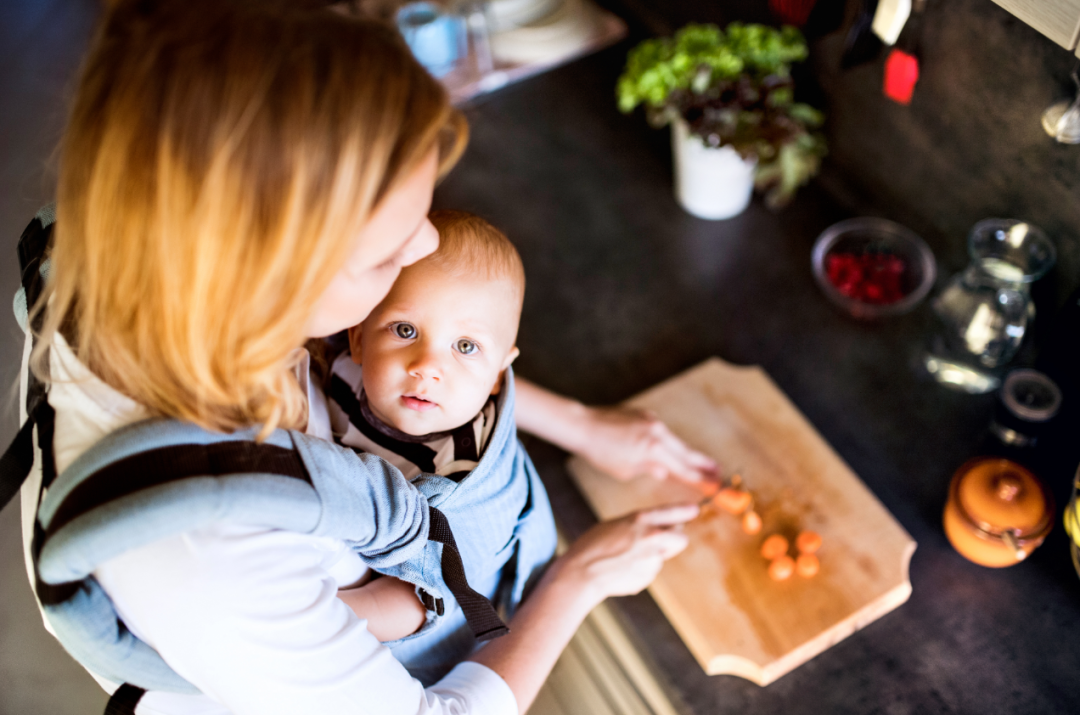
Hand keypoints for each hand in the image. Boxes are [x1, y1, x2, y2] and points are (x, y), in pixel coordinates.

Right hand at [554, 504, 698, 605]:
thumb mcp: (615, 525)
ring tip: (625, 558)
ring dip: (651, 556)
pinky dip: (640, 570)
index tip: (694, 509)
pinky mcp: (648, 577)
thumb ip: (638, 525)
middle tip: (663, 539)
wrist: (582, 573)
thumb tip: (655, 530)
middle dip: (676, 538)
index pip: (672, 512)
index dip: (685, 511)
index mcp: (640, 519)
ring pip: (661, 556)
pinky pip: (649, 571)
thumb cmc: (592, 546)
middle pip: (681, 538)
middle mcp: (651, 537)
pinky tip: (621, 569)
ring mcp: (652, 559)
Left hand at [577, 406, 717, 485]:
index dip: (701, 478)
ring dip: (685, 453)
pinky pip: (661, 432)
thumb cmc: (600, 452)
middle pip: (686, 452)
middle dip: (703, 463)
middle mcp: (658, 433)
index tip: (716, 484)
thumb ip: (650, 469)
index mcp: (654, 450)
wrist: (584, 425)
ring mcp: (652, 421)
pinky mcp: (645, 414)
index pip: (684, 468)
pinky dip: (666, 442)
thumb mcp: (626, 470)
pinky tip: (667, 450)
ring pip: (674, 441)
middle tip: (719, 472)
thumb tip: (665, 471)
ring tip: (700, 463)